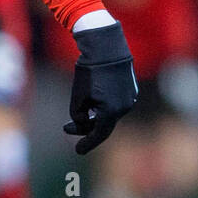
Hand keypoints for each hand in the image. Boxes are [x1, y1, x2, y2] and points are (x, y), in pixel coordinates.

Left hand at [63, 19, 138, 153]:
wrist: (106, 46)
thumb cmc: (89, 71)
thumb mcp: (78, 96)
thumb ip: (79, 116)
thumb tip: (84, 123)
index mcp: (111, 112)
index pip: (98, 134)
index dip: (87, 144)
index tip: (77, 151)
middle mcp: (124, 108)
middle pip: (103, 124)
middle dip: (85, 127)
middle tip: (67, 128)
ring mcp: (130, 99)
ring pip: (110, 113)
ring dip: (94, 115)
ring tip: (80, 107)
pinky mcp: (131, 90)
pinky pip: (116, 103)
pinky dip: (104, 106)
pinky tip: (93, 98)